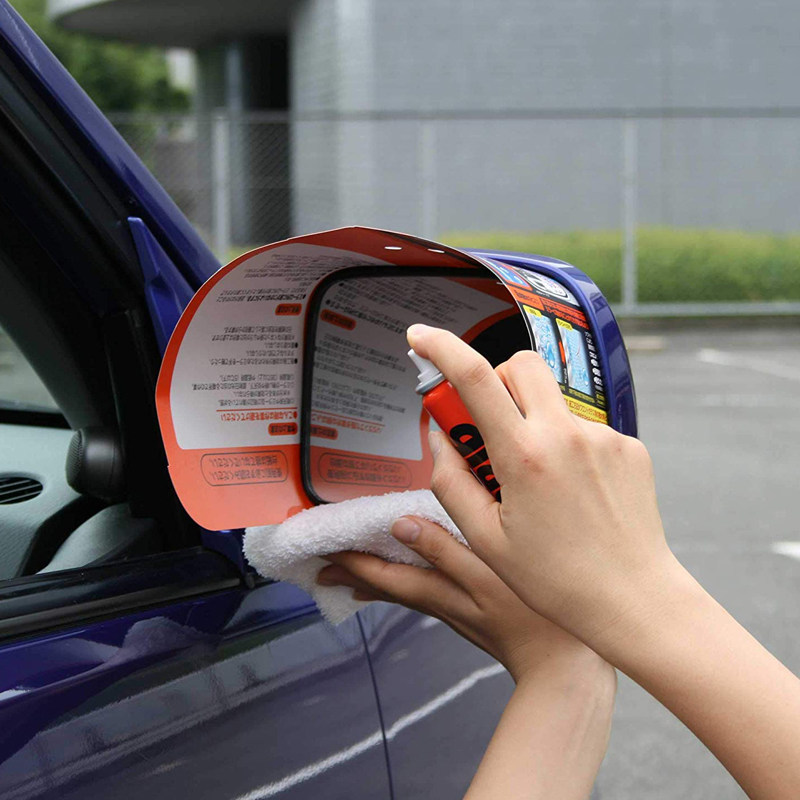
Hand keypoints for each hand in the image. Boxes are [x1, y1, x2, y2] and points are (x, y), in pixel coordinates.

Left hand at [317, 515, 607, 683]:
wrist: (561, 666)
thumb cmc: (531, 618)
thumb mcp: (486, 574)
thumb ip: (442, 547)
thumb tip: (400, 525)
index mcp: (436, 590)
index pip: (379, 573)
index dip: (348, 559)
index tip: (321, 547)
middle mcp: (437, 602)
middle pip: (382, 585)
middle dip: (350, 571)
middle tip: (321, 563)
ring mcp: (452, 609)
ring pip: (399, 590)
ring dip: (372, 578)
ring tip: (349, 574)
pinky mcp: (468, 611)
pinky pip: (421, 593)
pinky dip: (402, 583)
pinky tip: (404, 582)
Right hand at [406, 323, 677, 656]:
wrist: (634, 599)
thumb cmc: (555, 578)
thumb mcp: (484, 537)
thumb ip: (450, 479)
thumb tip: (437, 436)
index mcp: (524, 457)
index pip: (474, 377)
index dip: (440, 348)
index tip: (420, 338)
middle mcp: (566, 435)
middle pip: (520, 364)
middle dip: (496, 381)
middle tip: (487, 425)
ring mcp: (603, 438)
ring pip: (552, 399)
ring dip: (531, 419)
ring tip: (536, 479)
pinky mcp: (628, 446)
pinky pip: (582, 426)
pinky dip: (564, 445)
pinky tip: (570, 490)